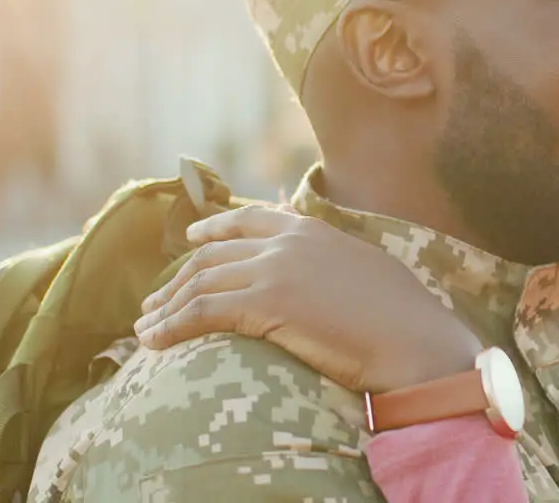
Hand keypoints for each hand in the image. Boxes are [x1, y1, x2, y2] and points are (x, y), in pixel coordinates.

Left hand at [134, 204, 483, 393]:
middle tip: (152, 301)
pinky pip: (202, 311)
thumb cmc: (404, 318)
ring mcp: (275, 268)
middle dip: (177, 278)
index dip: (214, 228)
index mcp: (313, 230)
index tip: (190, 241)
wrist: (414, 339)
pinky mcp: (266, 302)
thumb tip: (334, 277)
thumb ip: (339, 263)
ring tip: (144, 327)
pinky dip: (171, 326)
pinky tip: (154, 342)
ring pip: (200, 282)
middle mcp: (288, 241)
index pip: (250, 218)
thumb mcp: (370, 271)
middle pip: (214, 255)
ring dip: (166, 306)